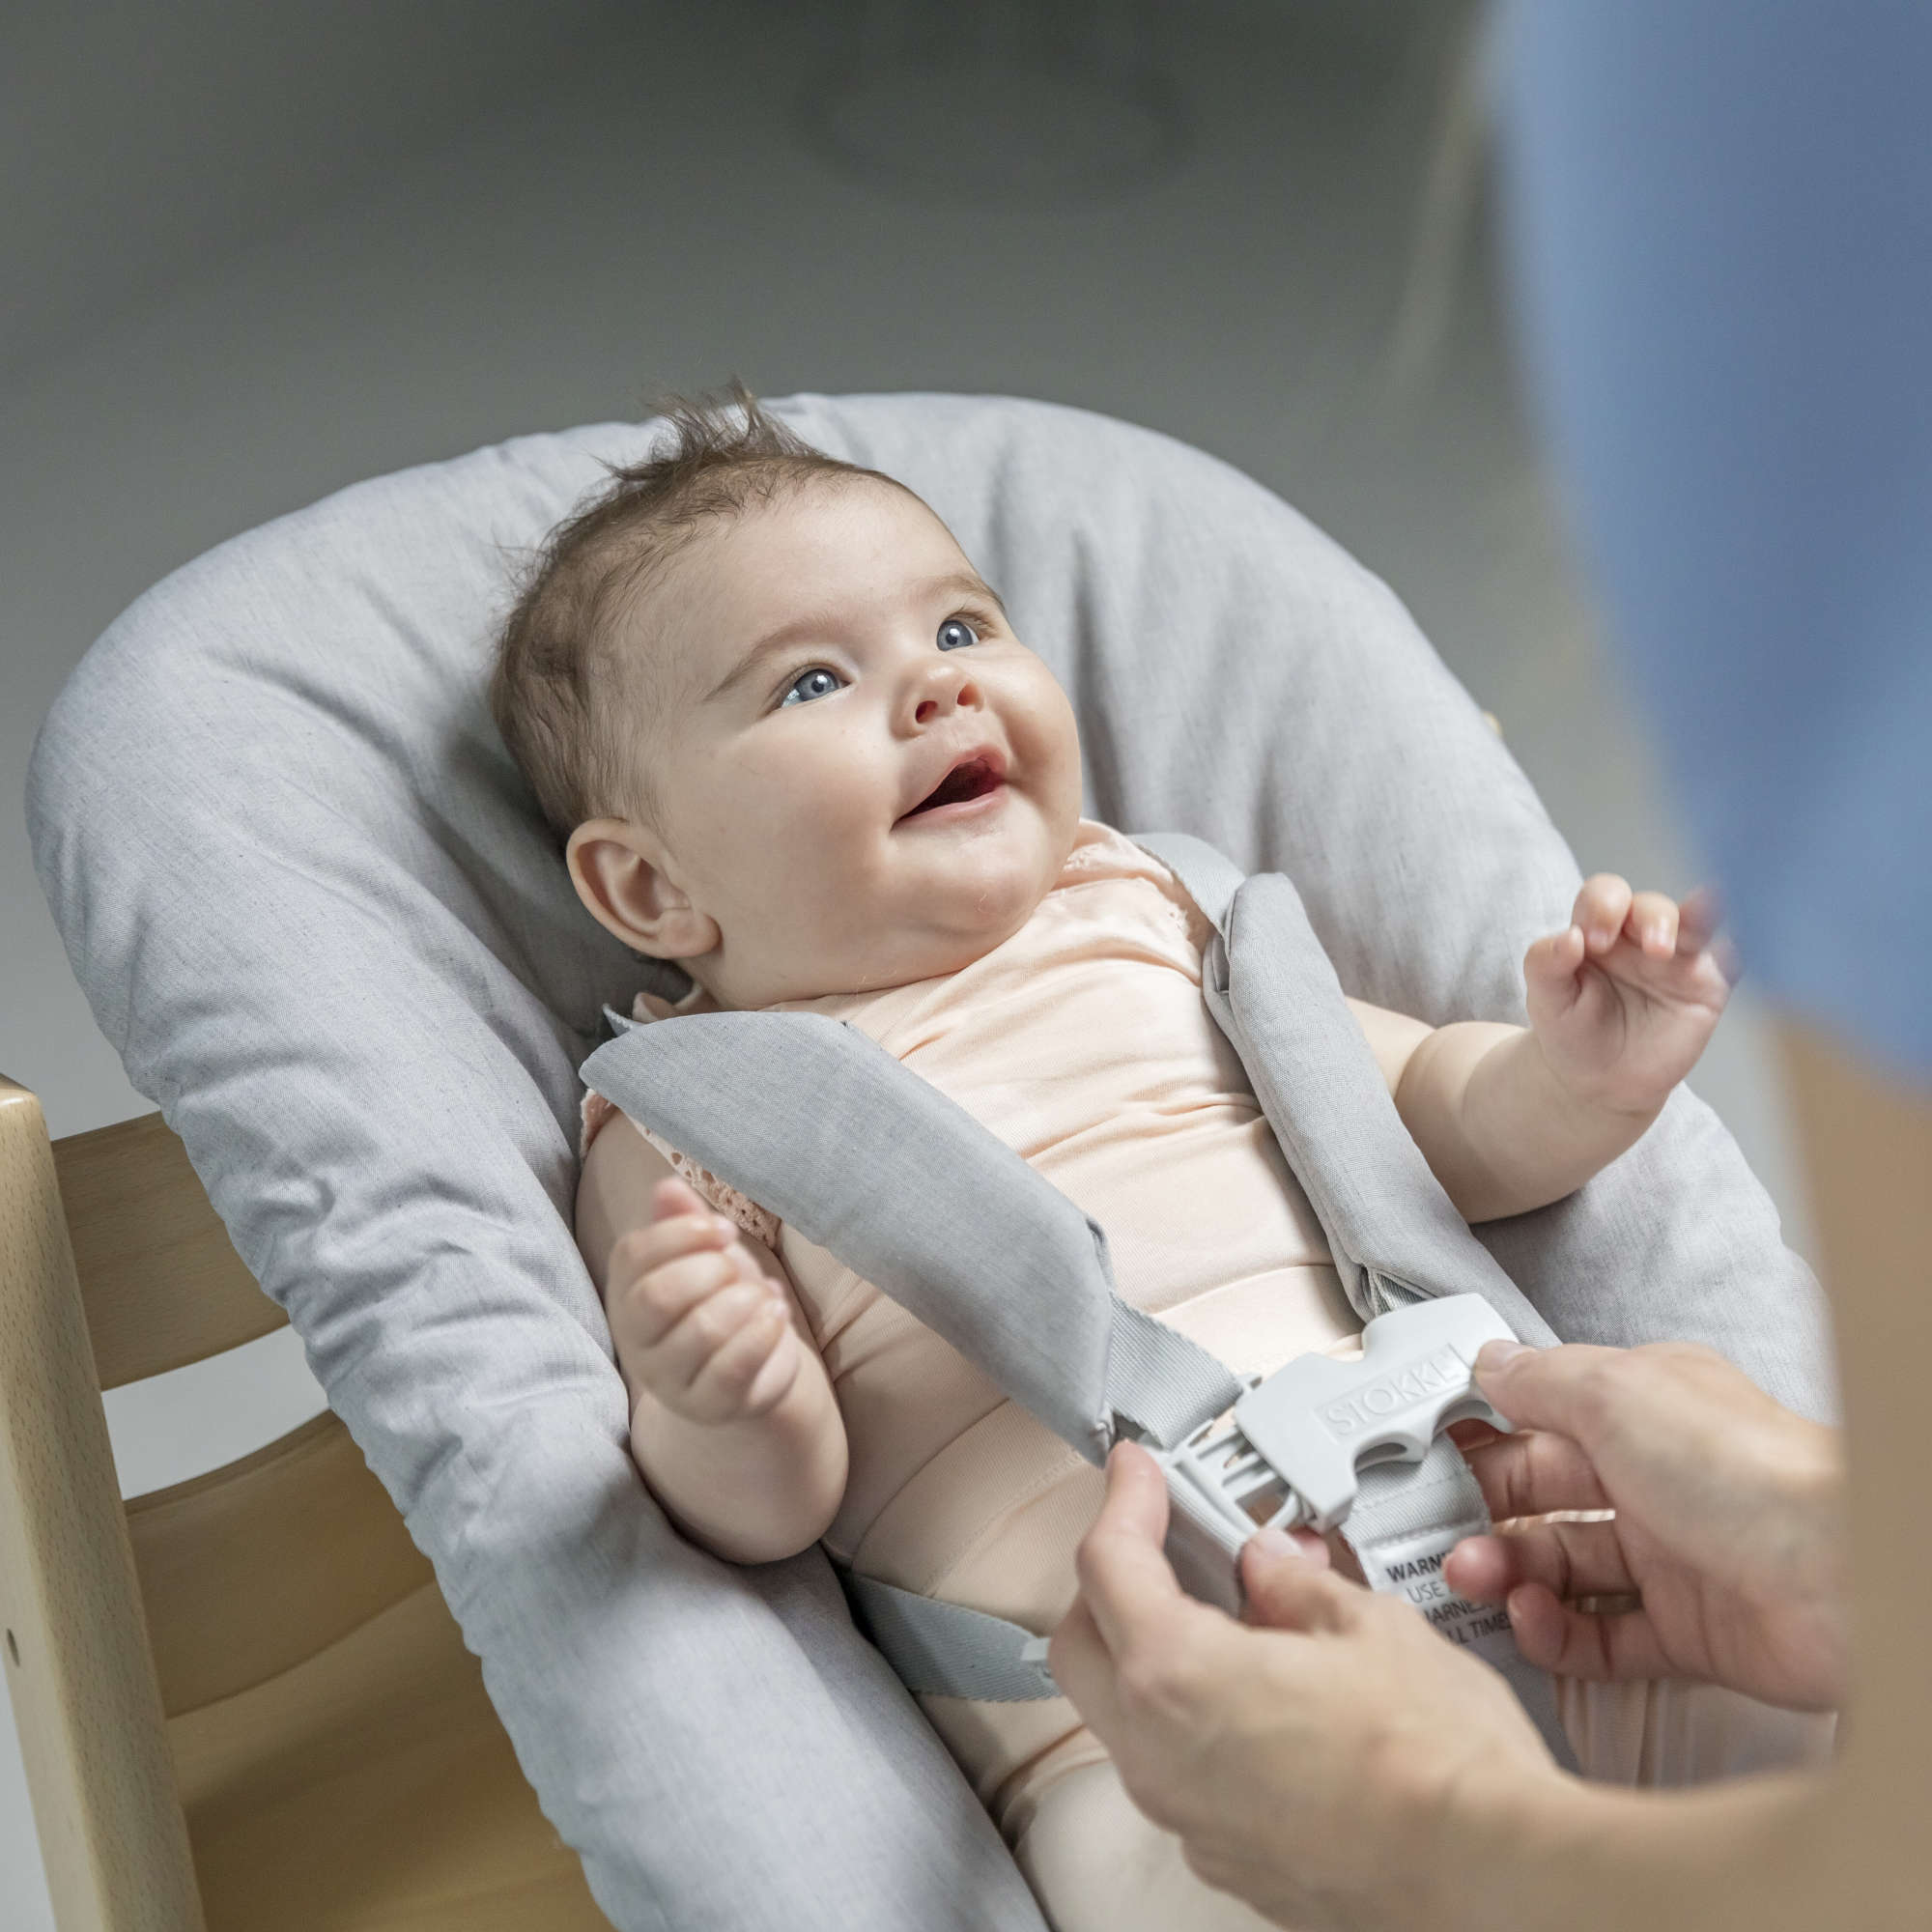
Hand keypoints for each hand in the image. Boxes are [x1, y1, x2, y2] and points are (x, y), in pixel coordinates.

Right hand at [606, 1176, 801, 1424]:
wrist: (752, 1369)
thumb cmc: (721, 1301)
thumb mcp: (705, 1256)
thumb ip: (683, 1223)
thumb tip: (667, 1186)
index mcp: (628, 1297)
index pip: (632, 1256)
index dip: (681, 1233)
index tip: (723, 1228)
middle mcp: (638, 1344)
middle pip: (658, 1295)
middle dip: (710, 1269)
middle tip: (738, 1267)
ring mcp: (671, 1382)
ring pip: (702, 1330)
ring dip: (744, 1300)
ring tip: (764, 1294)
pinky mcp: (710, 1407)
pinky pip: (734, 1368)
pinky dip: (763, 1332)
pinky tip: (778, 1315)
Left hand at [1049, 1441, 1559, 1930]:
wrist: (1493, 1881)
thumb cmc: (1438, 1764)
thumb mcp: (1369, 1626)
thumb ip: (1296, 1586)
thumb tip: (1271, 1567)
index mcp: (1178, 1676)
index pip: (1107, 1565)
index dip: (1122, 1500)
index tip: (1135, 1472)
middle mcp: (1159, 1756)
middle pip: (1085, 1645)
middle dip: (1112, 1580)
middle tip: (1163, 1538)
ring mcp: (1187, 1818)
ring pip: (1125, 1715)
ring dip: (1154, 1654)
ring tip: (1229, 1615)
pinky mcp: (1226, 1859)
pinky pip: (1177, 1772)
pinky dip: (1194, 1721)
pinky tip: (1259, 1696)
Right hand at [1443, 1340, 1847, 1712]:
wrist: (1843, 1577)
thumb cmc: (1741, 1466)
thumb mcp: (1615, 1391)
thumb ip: (1538, 1378)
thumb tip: (1487, 1360)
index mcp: (1641, 1410)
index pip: (1541, 1421)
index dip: (1482, 1439)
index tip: (1424, 1458)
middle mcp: (1655, 1479)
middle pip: (1543, 1499)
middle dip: (1482, 1513)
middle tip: (1437, 1531)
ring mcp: (1671, 1558)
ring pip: (1563, 1567)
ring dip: (1507, 1573)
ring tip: (1475, 1578)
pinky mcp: (1688, 1634)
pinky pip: (1600, 1635)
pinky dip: (1555, 1633)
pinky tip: (1532, 1619)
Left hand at [1523, 875, 1733, 1115]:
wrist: (1600, 1082)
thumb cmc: (1570, 1030)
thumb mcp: (1546, 1000)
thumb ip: (1545, 964)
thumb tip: (1568, 936)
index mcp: (1599, 929)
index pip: (1605, 895)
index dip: (1603, 907)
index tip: (1592, 941)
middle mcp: (1640, 936)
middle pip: (1654, 906)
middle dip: (1652, 918)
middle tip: (1648, 947)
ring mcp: (1678, 958)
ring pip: (1696, 923)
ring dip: (1696, 921)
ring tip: (1674, 945)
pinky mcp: (1707, 986)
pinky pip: (1728, 961)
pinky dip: (1734, 951)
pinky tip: (1730, 951)